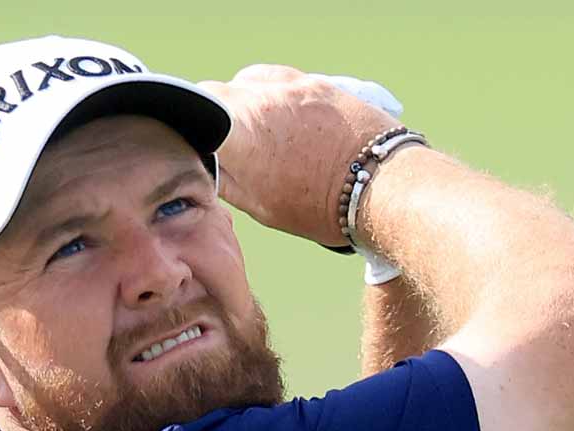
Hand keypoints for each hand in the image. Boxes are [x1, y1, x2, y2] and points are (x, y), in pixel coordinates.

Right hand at [197, 65, 401, 246]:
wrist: (382, 186)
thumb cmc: (323, 205)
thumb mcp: (261, 206)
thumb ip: (227, 179)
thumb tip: (208, 164)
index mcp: (241, 132)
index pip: (195, 109)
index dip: (190, 124)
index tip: (197, 142)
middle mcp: (263, 99)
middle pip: (220, 91)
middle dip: (218, 114)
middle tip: (230, 143)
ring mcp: (293, 86)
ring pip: (251, 81)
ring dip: (247, 100)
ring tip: (262, 131)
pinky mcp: (318, 83)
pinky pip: (283, 80)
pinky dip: (276, 96)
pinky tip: (288, 120)